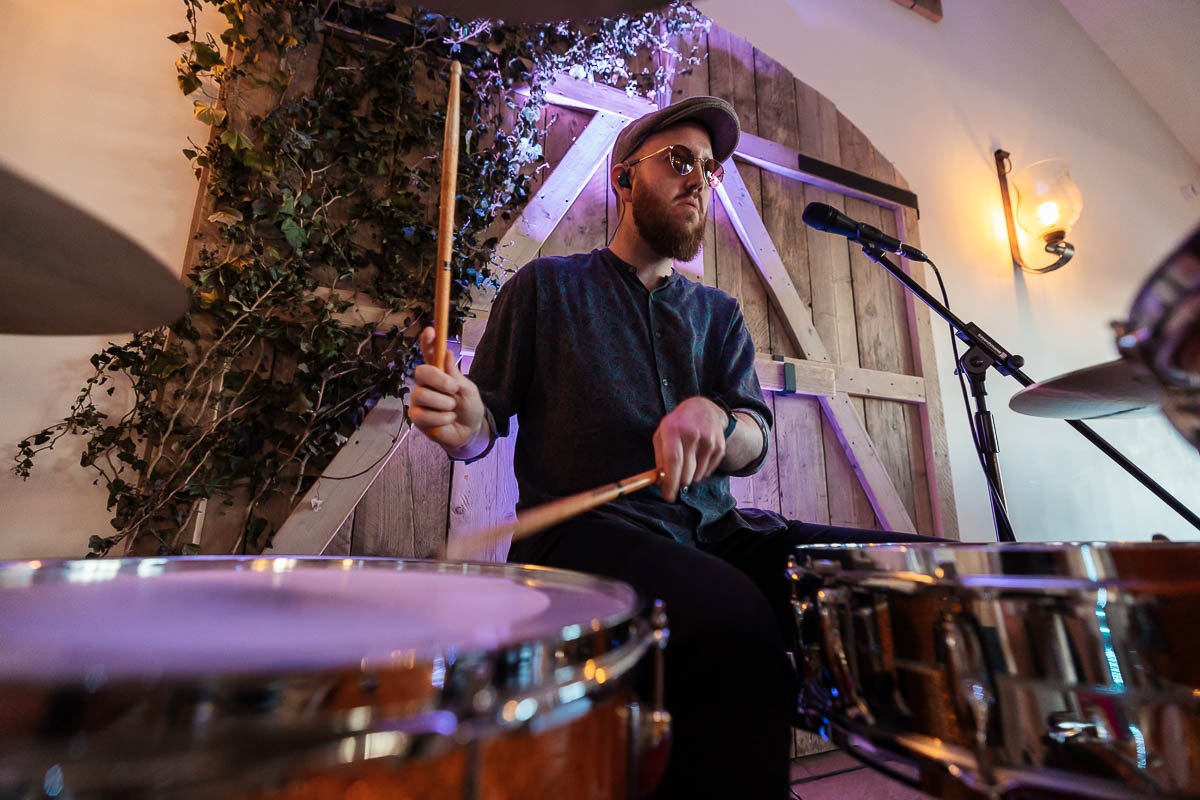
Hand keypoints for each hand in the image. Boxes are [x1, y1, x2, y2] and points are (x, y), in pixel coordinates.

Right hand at [410, 327, 486, 454]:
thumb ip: (455, 374)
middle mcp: (426, 383)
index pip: (429, 354)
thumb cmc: (469, 407)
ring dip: (444, 404)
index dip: (427, 342)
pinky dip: (442, 418)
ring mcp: (419, 400)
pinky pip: (424, 415)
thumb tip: (447, 352)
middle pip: (420, 371)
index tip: (430, 331)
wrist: (470, 431)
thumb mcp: (468, 389)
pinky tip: (447, 420)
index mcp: (439, 373)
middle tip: (453, 387)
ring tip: (452, 409)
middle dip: (438, 379)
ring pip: (422, 395)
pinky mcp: (416, 417)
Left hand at [653, 396, 727, 502]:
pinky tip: (696, 461)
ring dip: (689, 478)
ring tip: (686, 465)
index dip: (670, 481)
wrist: (703, 409)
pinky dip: (700, 473)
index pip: (673, 461)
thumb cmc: (677, 425)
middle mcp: (692, 433)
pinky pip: (708, 472)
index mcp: (673, 429)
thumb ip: (659, 457)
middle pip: (686, 471)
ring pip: (698, 474)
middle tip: (675, 486)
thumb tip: (661, 481)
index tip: (668, 496)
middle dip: (679, 484)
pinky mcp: (719, 446)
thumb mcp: (662, 434)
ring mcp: (708, 439)